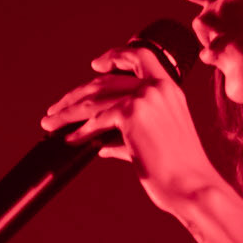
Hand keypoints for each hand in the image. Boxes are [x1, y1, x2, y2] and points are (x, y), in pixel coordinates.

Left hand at [40, 43, 223, 215]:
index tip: (95, 65)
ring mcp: (145, 98)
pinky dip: (80, 131)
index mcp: (169, 89)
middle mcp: (158, 88)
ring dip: (67, 112)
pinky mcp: (132, 114)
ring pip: (94, 100)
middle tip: (56, 108)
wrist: (191, 186)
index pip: (140, 58)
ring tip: (51, 123)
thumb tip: (102, 144)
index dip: (115, 56)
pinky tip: (70, 140)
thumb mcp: (158, 141)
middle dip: (75, 95)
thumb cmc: (179, 170)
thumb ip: (130, 135)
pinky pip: (96, 121)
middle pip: (105, 81)